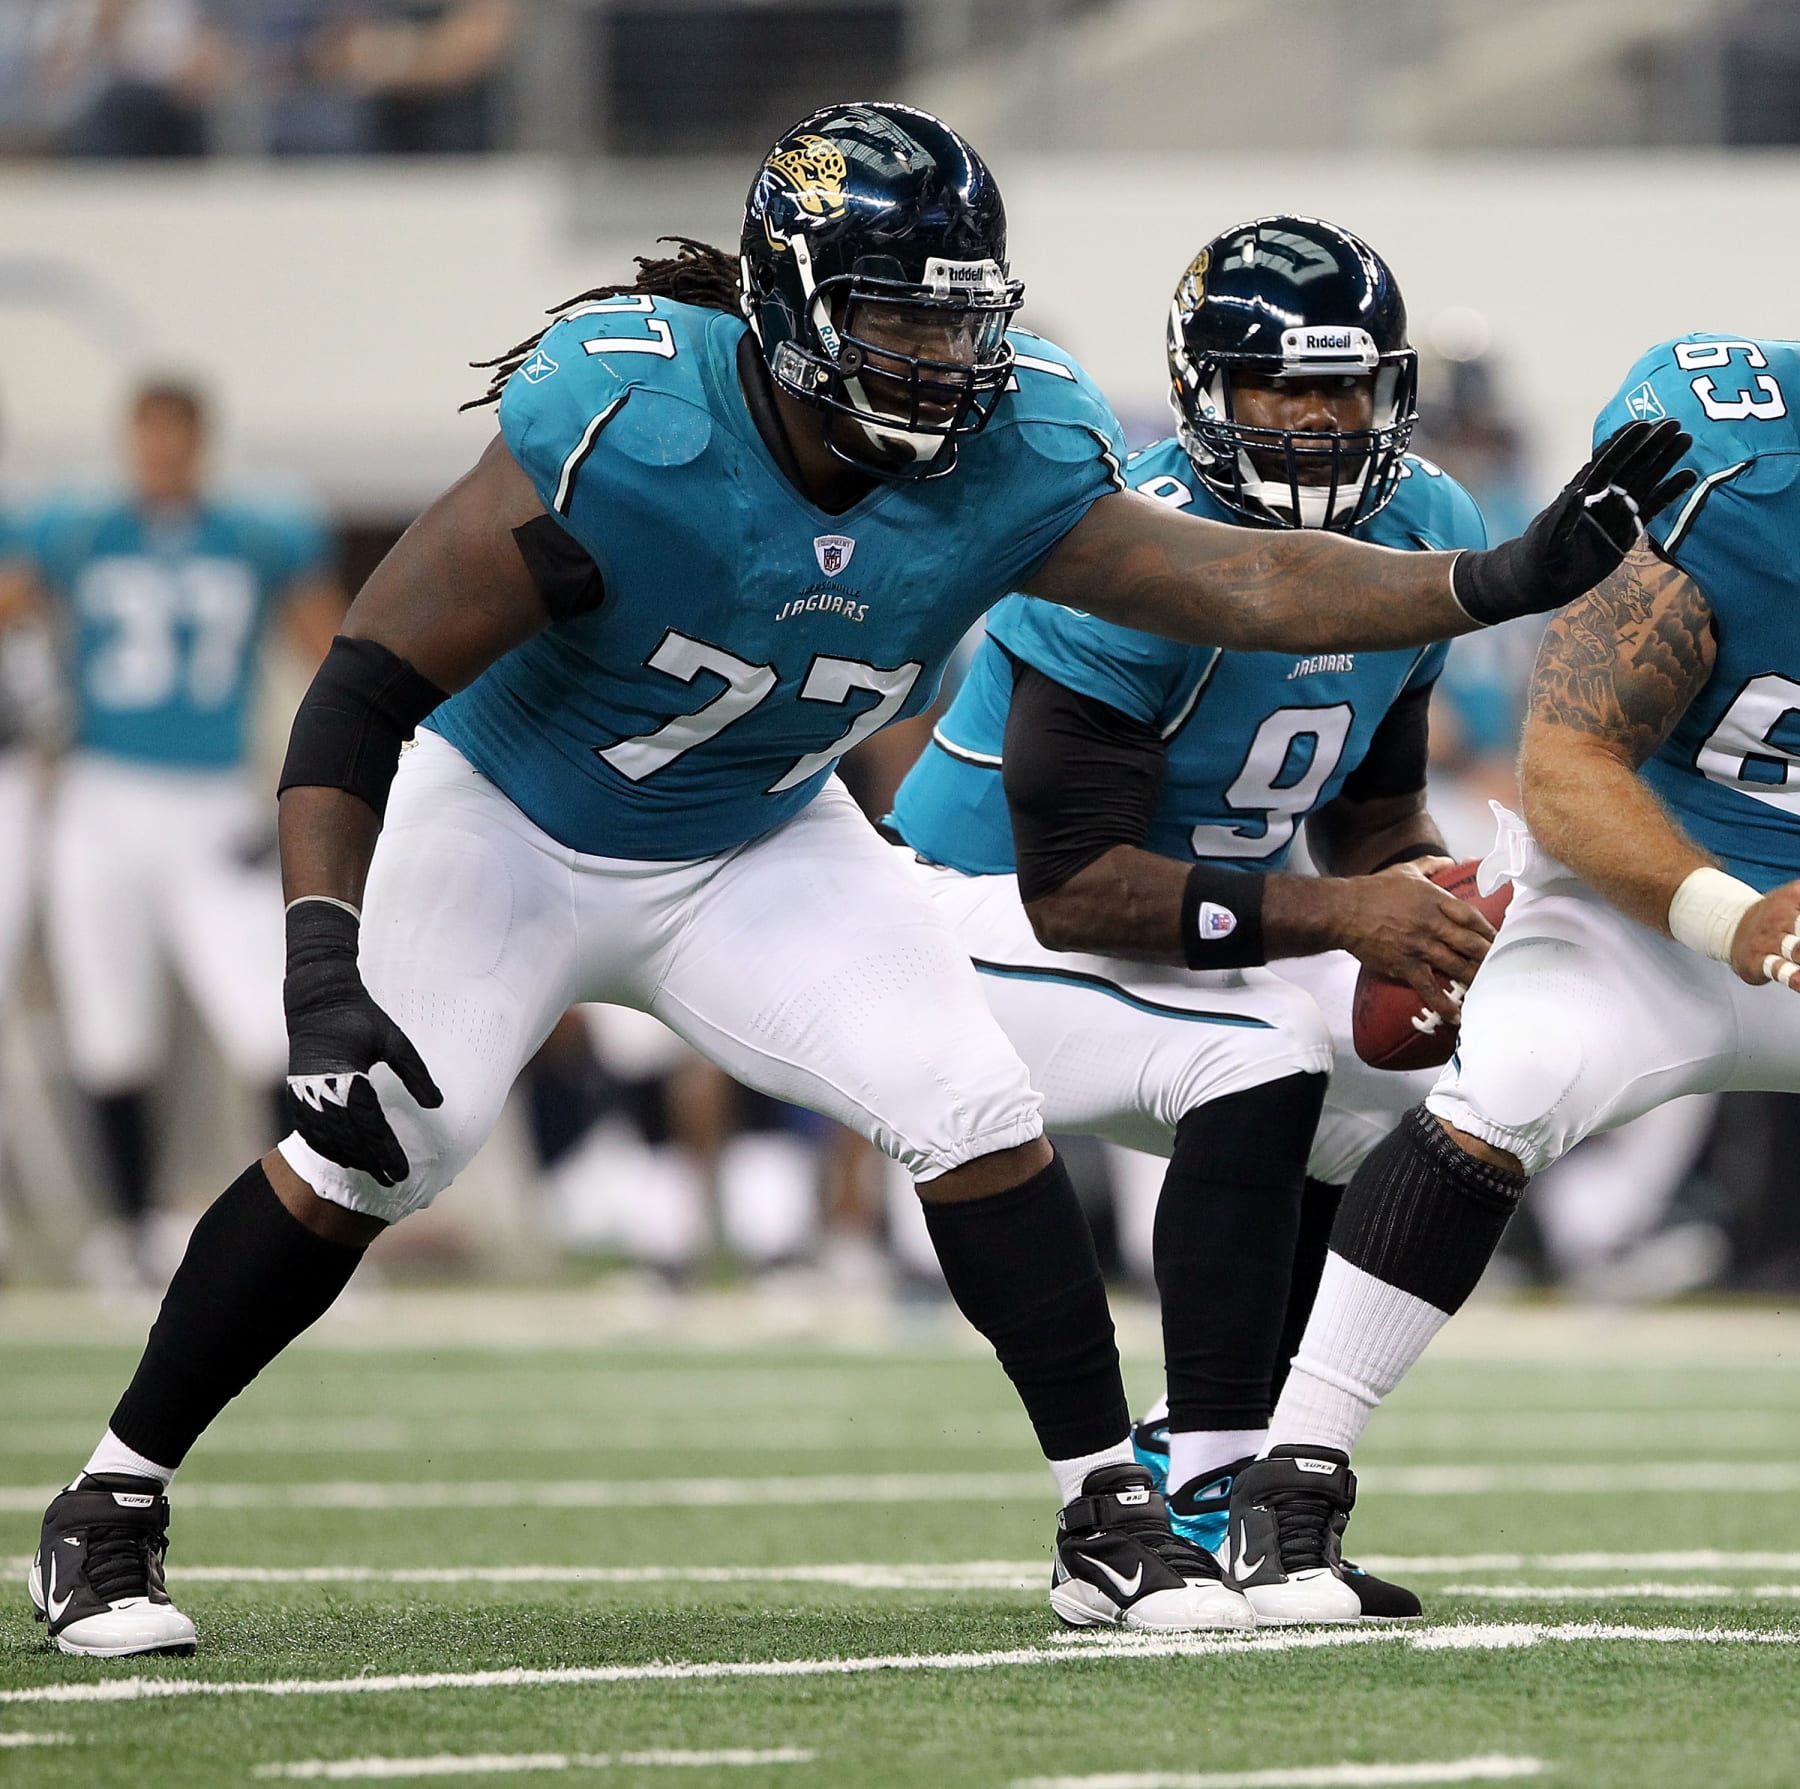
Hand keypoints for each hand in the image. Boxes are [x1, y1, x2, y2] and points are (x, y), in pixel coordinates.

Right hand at [283, 899, 442, 1186]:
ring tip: (373, 1175)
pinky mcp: (297, 1094)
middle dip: (371, 1163)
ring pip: (328, 1139)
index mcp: (347, 1076)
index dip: (386, 1152)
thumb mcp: (395, 1041)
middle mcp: (322, 1090)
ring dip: (350, 1160)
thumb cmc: (361, 1019)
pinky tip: (344, 1159)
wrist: (317, 1002)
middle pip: (349, 1140)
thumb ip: (416, 1073)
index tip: (402, 1172)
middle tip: (393, 1182)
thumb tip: (437, 1105)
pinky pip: (311, 1131)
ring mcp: (305, 1094)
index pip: (370, 1126)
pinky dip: (328, 1148)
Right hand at [1333, 861, 1495, 1021]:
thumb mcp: (1405, 870)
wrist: (1344, 912)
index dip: (1490, 931)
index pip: (1473, 918)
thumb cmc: (1373, 891)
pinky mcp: (1406, 966)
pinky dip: (1445, 1003)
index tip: (1500, 940)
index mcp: (1436, 901)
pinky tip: (1457, 1014)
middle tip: (1503, 967)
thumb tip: (1449, 861)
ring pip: (1458, 967)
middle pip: (1472, 944)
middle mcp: (1433, 924)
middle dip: (1490, 957)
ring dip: (1476, 979)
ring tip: (1488, 988)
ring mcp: (1420, 947)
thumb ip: (1431, 865)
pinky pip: (1430, 988)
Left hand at [1451, 418, 1695, 624]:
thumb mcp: (1546, 540)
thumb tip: (1577, 491)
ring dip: (1664, 461)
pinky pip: (1653, 508)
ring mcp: (1615, 512)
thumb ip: (1561, 518)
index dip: (1624, 444)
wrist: (1540, 581)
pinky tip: (1689, 476)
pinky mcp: (1627, 530)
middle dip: (1651, 444)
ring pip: (1645, 481)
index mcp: (1581, 494)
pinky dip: (1670, 493)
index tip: (1644, 424)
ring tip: (1686, 439)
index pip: (1606, 464)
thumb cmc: (1536, 558)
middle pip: (1630, 466)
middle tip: (1675, 422)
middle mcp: (1600, 498)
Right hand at [1730, 878, 1799, 994]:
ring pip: (1797, 949)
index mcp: (1796, 896)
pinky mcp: (1758, 961)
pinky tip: (1799, 982)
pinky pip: (1778, 969)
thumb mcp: (1798, 895)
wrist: (1731, 927)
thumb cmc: (1779, 915)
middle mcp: (1782, 916)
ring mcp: (1770, 939)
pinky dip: (1793, 976)